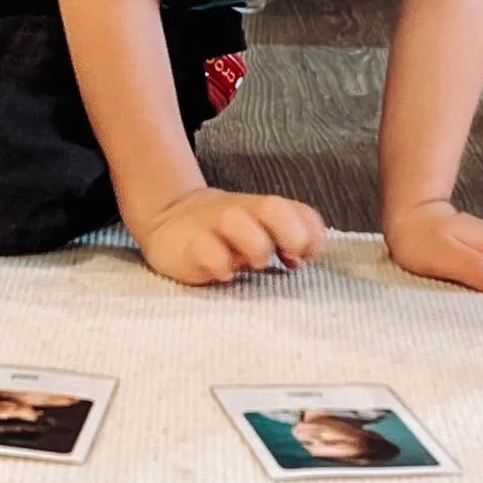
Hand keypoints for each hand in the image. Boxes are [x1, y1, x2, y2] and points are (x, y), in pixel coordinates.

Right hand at [134, 187, 326, 286]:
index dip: (313, 236)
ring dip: (256, 246)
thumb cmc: (225, 234)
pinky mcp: (190, 245)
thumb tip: (299, 259)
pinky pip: (207, 250)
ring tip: (255, 264)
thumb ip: (284, 240)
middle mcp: (242, 213)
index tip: (305, 257)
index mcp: (265, 211)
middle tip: (288, 258)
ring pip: (238, 223)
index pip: (302, 214)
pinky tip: (225, 274)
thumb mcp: (257, 230)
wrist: (170, 221)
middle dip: (291, 233)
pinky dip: (220, 263)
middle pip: (273, 208)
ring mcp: (214, 226)